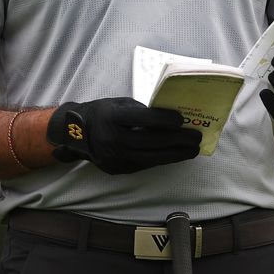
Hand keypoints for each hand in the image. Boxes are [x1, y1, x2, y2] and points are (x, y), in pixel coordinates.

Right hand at [47, 97, 201, 174]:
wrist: (77, 134)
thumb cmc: (102, 113)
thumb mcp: (119, 104)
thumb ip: (141, 110)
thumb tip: (169, 118)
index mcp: (113, 118)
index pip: (143, 119)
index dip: (164, 120)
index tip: (181, 119)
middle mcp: (114, 139)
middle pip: (152, 141)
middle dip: (178, 140)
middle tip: (196, 138)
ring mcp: (116, 157)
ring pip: (152, 157)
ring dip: (176, 154)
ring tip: (193, 150)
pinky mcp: (120, 169)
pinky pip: (146, 164)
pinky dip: (163, 159)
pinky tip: (176, 155)